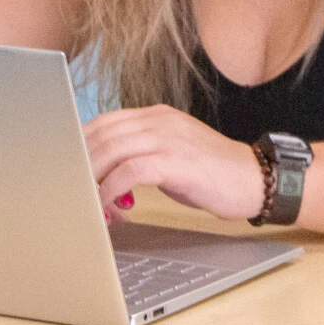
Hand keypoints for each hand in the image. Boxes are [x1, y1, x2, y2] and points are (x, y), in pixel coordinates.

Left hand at [83, 105, 264, 221]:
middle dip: (80, 167)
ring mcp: (168, 138)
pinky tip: (108, 208)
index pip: (103, 122)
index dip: (80, 146)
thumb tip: (105, 174)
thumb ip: (142, 154)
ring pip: (109, 152)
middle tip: (72, 194)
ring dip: (91, 182)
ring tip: (86, 205)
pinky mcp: (175, 161)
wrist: (255, 179)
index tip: (68, 170)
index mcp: (157, 115)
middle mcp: (159, 121)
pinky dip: (109, 191)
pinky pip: (127, 173)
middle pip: (100, 136)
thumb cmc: (214, 173)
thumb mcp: (174, 153)